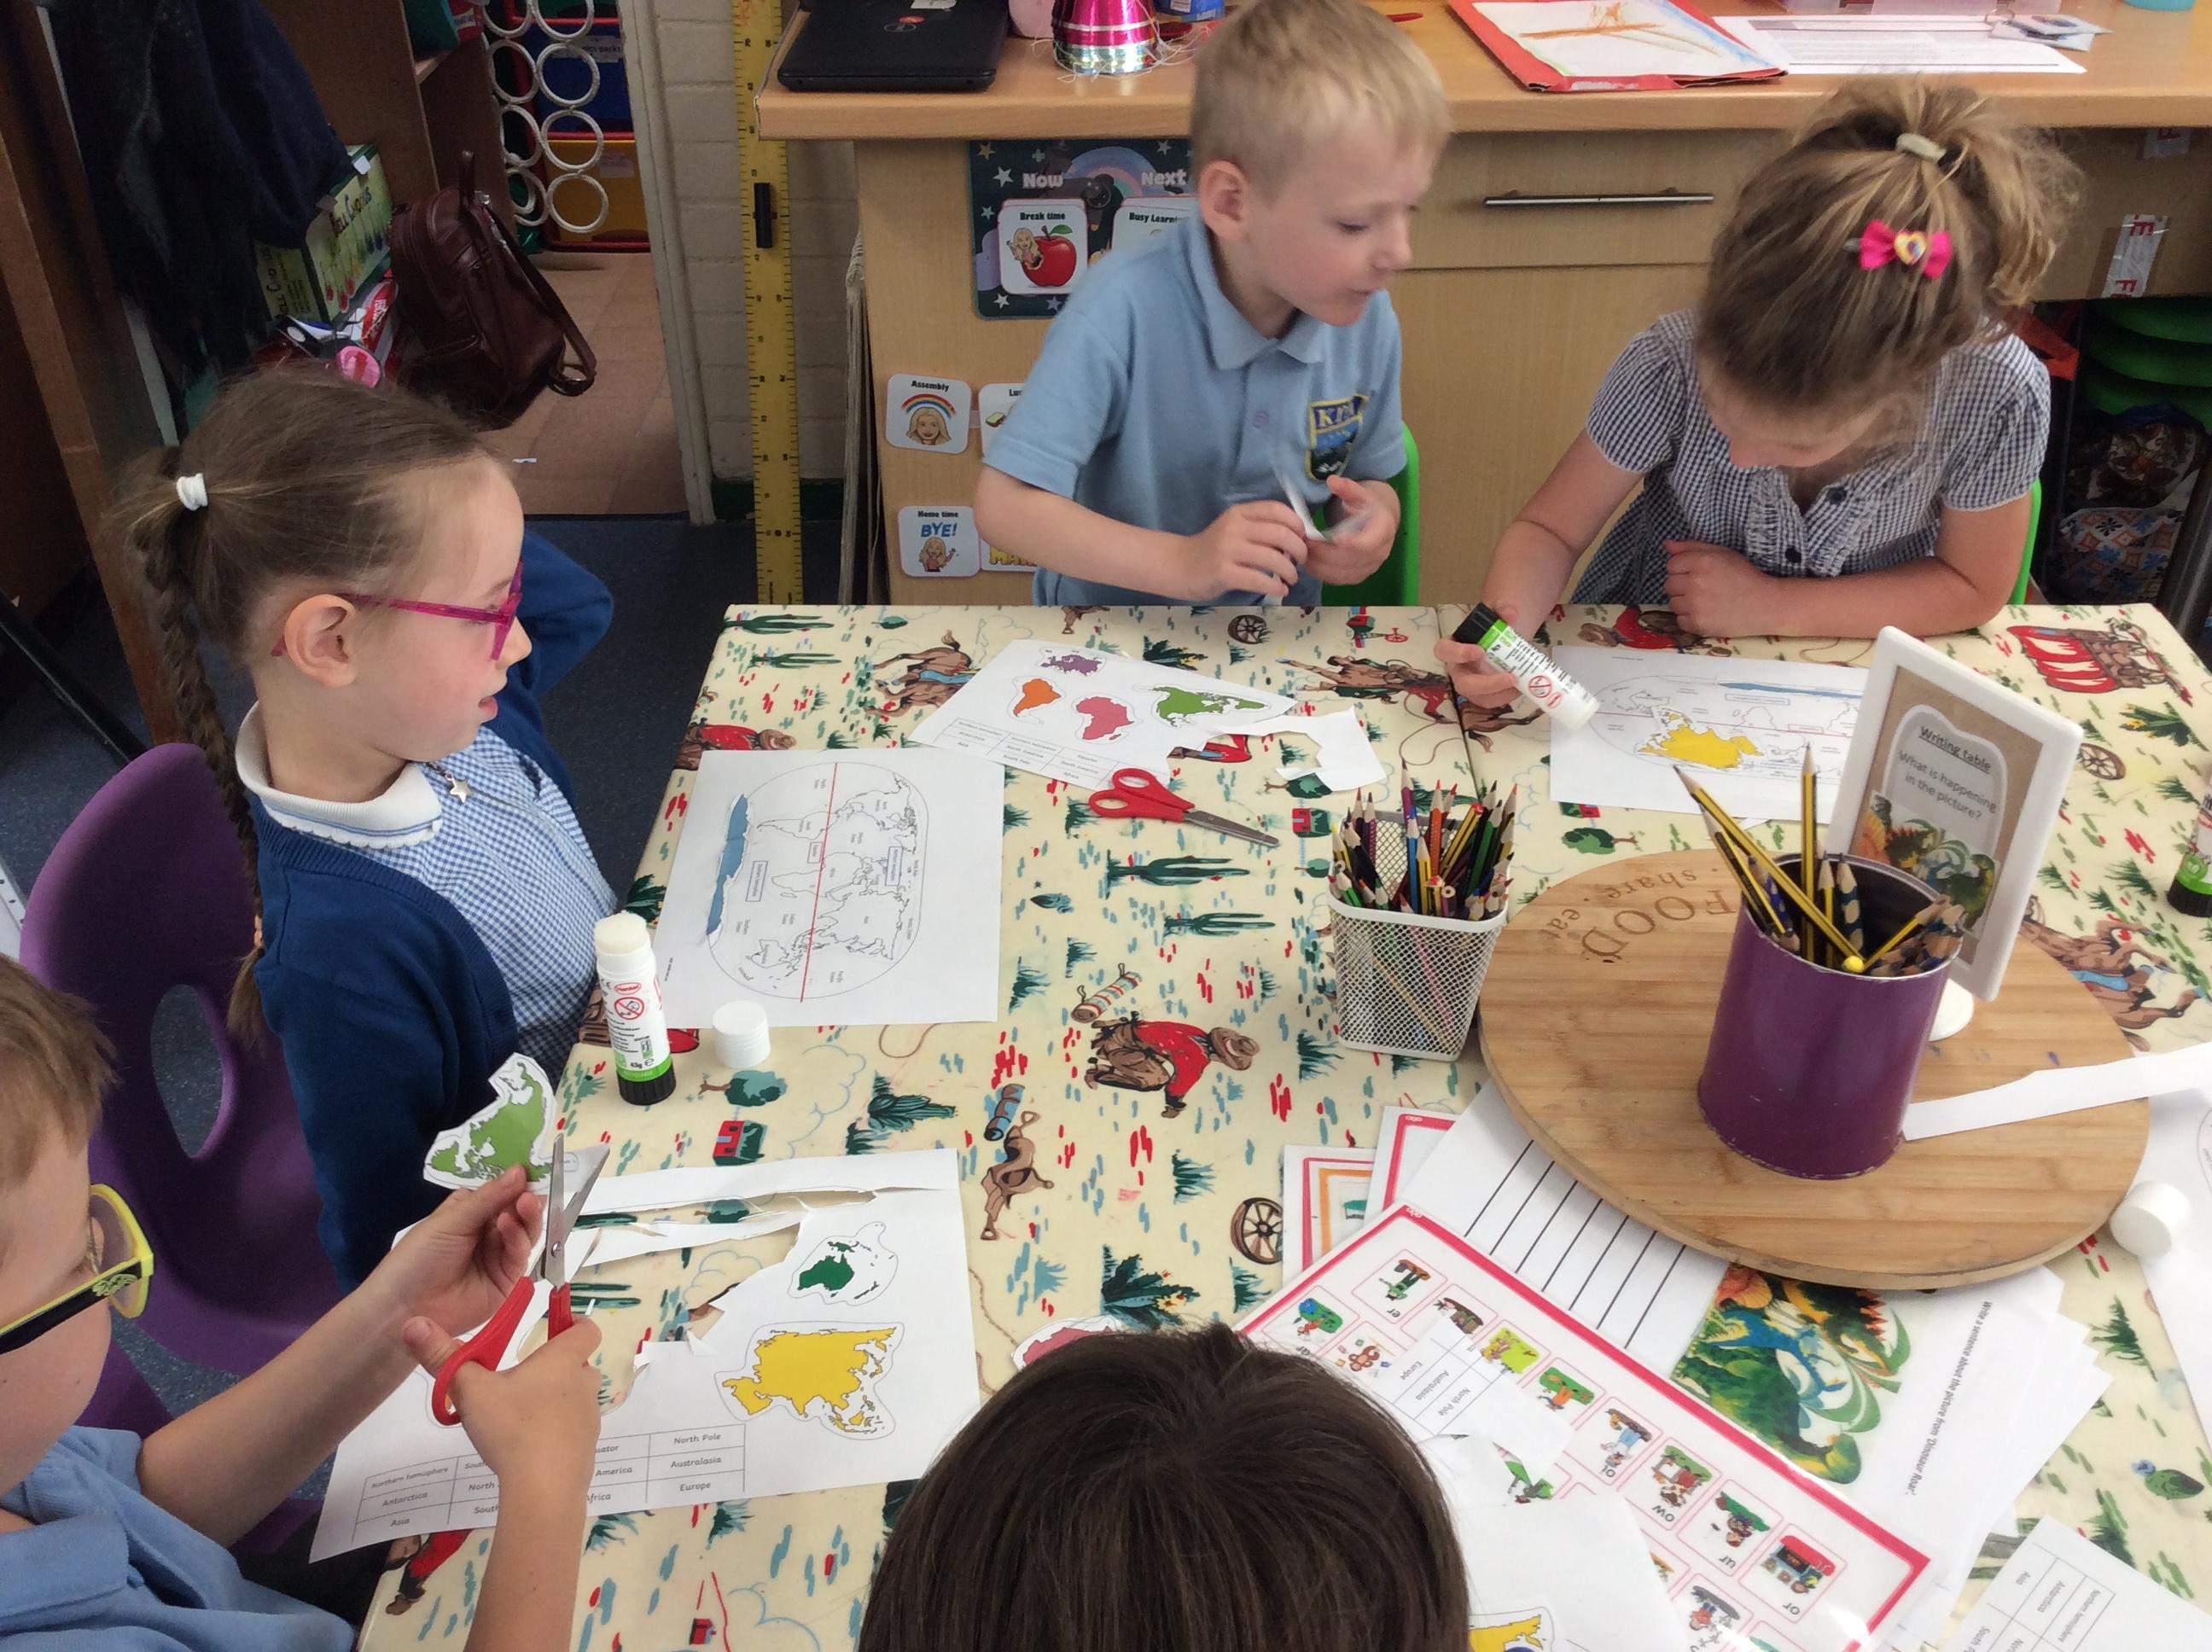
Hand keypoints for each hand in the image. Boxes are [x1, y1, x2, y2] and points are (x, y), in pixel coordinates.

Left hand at [368, 1166, 542, 1340]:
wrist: (404, 1309)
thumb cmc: (418, 1257)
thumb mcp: (449, 1221)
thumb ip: (488, 1197)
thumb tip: (520, 1169)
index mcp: (471, 1212)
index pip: (501, 1191)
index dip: (517, 1180)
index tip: (534, 1166)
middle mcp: (488, 1232)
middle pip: (518, 1212)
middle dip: (526, 1198)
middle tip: (529, 1191)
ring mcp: (499, 1257)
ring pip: (526, 1232)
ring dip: (526, 1216)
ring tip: (523, 1204)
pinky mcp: (507, 1281)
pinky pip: (520, 1256)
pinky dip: (518, 1239)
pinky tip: (509, 1225)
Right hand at [402, 1316, 601, 1494]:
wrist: (544, 1488)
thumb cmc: (511, 1427)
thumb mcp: (470, 1391)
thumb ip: (443, 1357)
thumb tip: (411, 1323)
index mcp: (563, 1361)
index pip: (586, 1329)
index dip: (574, 1323)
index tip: (554, 1327)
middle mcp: (584, 1385)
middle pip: (579, 1365)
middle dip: (556, 1367)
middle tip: (522, 1378)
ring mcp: (589, 1419)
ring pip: (576, 1399)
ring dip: (555, 1401)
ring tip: (519, 1416)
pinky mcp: (587, 1450)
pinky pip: (573, 1431)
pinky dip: (556, 1433)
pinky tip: (528, 1449)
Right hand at [1183, 501, 1309, 600]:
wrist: (1181, 565)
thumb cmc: (1214, 549)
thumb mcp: (1235, 530)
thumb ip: (1260, 529)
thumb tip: (1296, 539)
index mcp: (1240, 513)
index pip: (1276, 509)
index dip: (1297, 524)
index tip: (1303, 538)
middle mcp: (1234, 527)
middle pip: (1280, 534)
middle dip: (1299, 549)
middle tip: (1301, 561)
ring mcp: (1227, 550)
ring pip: (1273, 558)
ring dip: (1290, 570)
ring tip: (1291, 578)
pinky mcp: (1223, 572)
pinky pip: (1258, 579)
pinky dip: (1275, 586)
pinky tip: (1281, 589)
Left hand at [1305, 477, 1396, 586]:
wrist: (1377, 522)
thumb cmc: (1367, 505)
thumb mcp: (1360, 492)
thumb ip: (1347, 488)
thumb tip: (1332, 481)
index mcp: (1383, 530)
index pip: (1368, 543)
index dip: (1352, 543)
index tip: (1333, 538)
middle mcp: (1380, 553)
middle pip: (1352, 561)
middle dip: (1326, 554)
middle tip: (1305, 544)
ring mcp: (1369, 567)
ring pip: (1343, 574)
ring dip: (1320, 566)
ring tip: (1301, 554)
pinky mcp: (1358, 576)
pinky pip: (1339, 580)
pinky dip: (1321, 574)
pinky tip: (1308, 563)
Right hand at [1434, 602, 1524, 705]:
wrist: (1502, 642)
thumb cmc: (1492, 629)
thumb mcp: (1497, 614)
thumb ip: (1502, 610)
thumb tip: (1511, 614)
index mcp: (1453, 647)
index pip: (1444, 651)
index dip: (1458, 653)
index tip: (1480, 650)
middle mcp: (1458, 669)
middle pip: (1463, 684)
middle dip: (1486, 683)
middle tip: (1510, 677)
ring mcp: (1470, 685)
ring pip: (1478, 697)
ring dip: (1500, 693)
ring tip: (1519, 683)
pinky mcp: (1482, 695)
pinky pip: (1490, 702)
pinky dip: (1506, 697)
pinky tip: (1520, 687)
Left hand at [1665, 541, 1779, 637]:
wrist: (1765, 604)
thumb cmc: (1744, 575)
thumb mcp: (1722, 553)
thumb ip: (1692, 547)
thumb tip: (1667, 545)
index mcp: (1701, 562)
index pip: (1671, 564)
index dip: (1683, 568)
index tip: (1697, 573)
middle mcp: (1694, 583)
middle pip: (1669, 584)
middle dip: (1682, 585)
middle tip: (1702, 588)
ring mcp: (1695, 605)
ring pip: (1672, 603)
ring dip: (1684, 602)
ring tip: (1704, 601)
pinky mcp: (1697, 624)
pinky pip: (1679, 620)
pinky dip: (1689, 618)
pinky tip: (1705, 613)